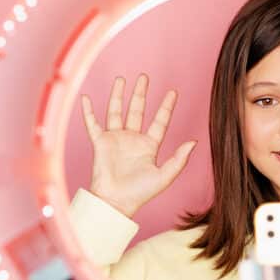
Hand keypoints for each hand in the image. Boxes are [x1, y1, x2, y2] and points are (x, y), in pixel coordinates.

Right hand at [81, 74, 196, 217]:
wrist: (116, 201)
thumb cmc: (139, 193)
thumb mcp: (164, 176)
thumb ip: (179, 159)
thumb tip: (193, 142)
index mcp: (148, 146)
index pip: (159, 122)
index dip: (166, 107)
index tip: (173, 92)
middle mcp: (132, 139)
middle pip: (137, 111)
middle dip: (141, 94)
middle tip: (144, 77)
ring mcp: (115, 140)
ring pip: (116, 111)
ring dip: (118, 96)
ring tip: (121, 79)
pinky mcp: (100, 143)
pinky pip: (92, 124)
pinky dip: (88, 111)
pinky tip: (86, 98)